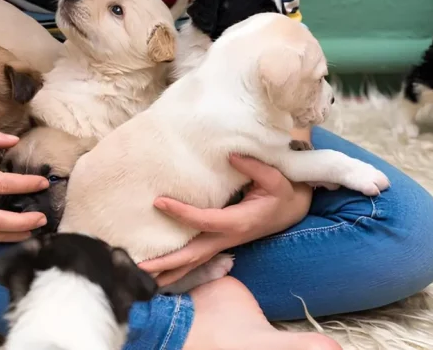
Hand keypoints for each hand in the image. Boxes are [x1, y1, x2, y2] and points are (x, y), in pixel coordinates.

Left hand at [139, 155, 311, 285]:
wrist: (292, 210)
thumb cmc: (282, 193)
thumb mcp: (276, 178)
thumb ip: (255, 167)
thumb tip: (230, 155)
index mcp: (239, 222)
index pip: (204, 220)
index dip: (181, 213)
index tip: (159, 202)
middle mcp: (228, 238)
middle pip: (193, 255)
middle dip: (167, 262)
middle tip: (140, 267)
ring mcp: (223, 244)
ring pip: (193, 263)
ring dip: (168, 271)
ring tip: (142, 277)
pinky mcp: (219, 243)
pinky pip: (196, 259)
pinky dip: (177, 268)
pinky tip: (159, 273)